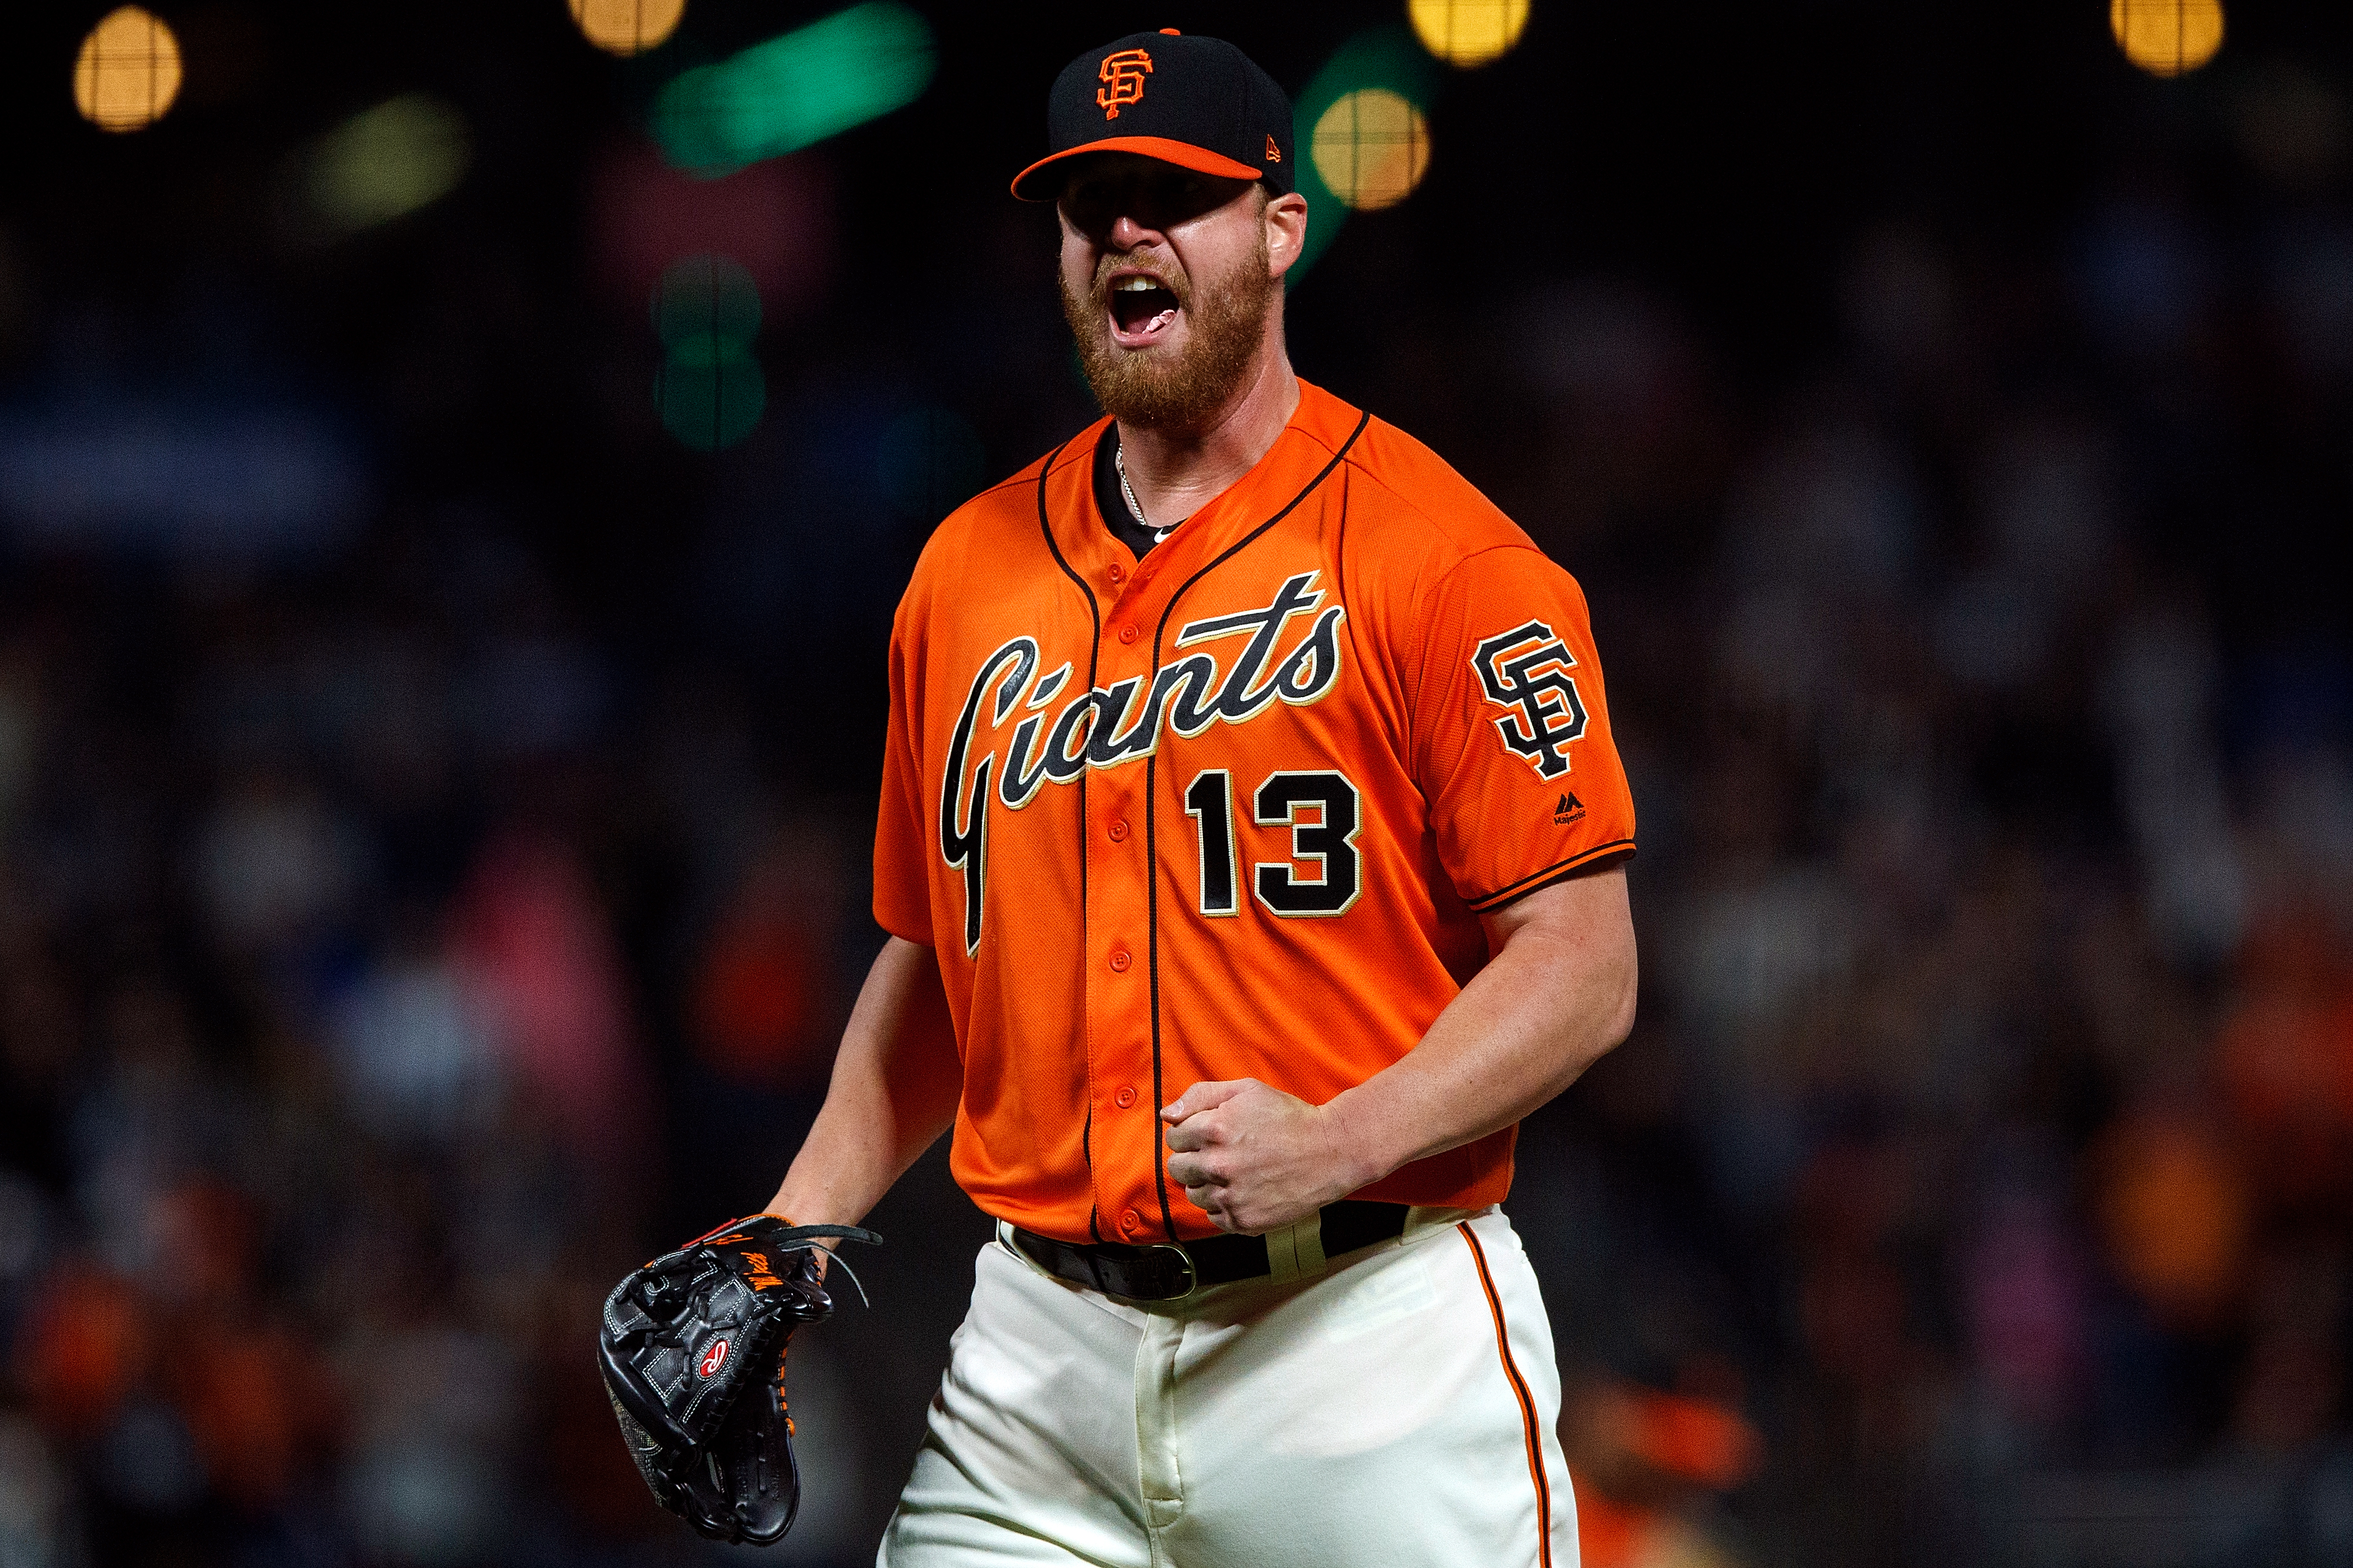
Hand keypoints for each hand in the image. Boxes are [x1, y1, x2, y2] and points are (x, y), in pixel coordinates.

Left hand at [1160, 1080, 1369, 1234]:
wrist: (1331, 1152)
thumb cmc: (1289, 1118)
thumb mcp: (1246, 1091)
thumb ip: (1201, 1096)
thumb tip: (1166, 1114)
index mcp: (1214, 1129)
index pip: (1173, 1138)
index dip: (1190, 1134)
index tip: (1209, 1135)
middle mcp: (1218, 1164)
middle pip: (1177, 1167)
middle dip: (1193, 1158)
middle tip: (1220, 1154)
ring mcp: (1230, 1196)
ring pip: (1193, 1194)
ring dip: (1206, 1184)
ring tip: (1235, 1172)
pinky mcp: (1243, 1220)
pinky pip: (1213, 1217)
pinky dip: (1224, 1206)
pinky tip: (1244, 1190)